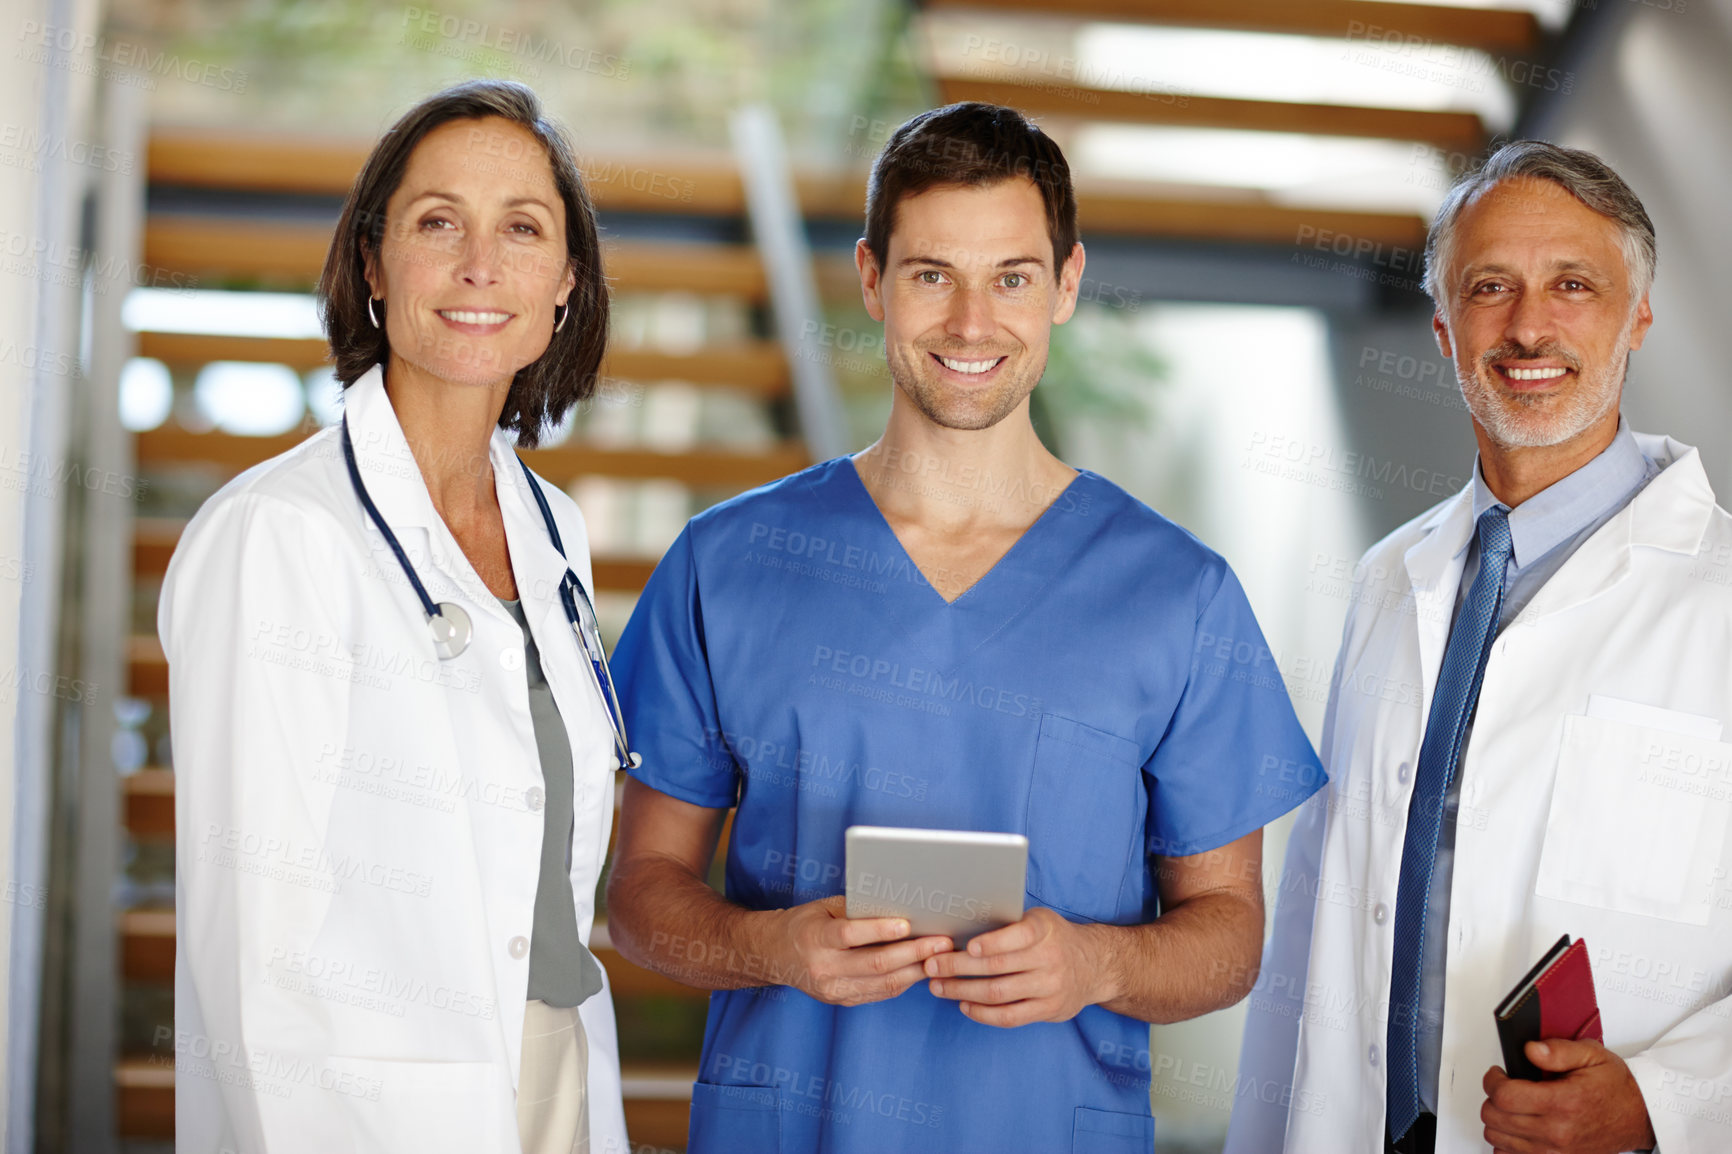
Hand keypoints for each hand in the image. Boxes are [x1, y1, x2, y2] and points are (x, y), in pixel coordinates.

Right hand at [771, 896, 951, 1006]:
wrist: (776, 956)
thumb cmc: (806, 924)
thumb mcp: (825, 908)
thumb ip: (857, 910)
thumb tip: (900, 907)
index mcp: (817, 938)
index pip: (851, 934)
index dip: (881, 930)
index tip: (908, 924)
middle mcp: (825, 968)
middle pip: (876, 963)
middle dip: (914, 953)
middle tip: (942, 942)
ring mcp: (834, 990)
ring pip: (884, 983)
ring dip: (917, 970)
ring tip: (941, 957)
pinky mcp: (844, 1001)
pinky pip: (881, 992)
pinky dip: (905, 980)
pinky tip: (922, 968)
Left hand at [922, 906, 1111, 1026]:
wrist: (1095, 965)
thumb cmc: (1053, 937)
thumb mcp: (1039, 920)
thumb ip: (1009, 925)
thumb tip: (959, 924)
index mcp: (1045, 930)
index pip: (1019, 936)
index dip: (993, 942)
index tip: (967, 945)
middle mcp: (1049, 959)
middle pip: (997, 967)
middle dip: (958, 967)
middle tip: (931, 966)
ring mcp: (1050, 988)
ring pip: (998, 993)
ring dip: (962, 990)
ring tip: (937, 986)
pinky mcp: (1048, 1011)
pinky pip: (1010, 1017)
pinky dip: (983, 1013)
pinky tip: (964, 1005)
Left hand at [1481, 1038, 1656, 1153]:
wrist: (1639, 1117)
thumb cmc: (1616, 1087)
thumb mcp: (1592, 1055)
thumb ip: (1558, 1049)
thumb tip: (1531, 1050)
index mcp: (1564, 1102)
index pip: (1505, 1097)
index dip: (1492, 1080)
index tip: (1498, 1074)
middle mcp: (1558, 1131)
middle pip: (1495, 1118)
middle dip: (1492, 1097)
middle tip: (1505, 1087)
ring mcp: (1557, 1152)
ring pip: (1498, 1138)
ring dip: (1498, 1119)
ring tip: (1512, 1106)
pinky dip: (1507, 1142)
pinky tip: (1518, 1126)